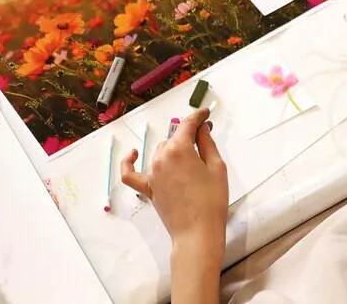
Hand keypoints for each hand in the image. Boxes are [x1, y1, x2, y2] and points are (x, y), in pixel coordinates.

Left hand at [120, 109, 228, 252]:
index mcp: (179, 149)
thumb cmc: (212, 200)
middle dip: (190, 137)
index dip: (198, 117)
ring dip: (175, 151)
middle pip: (176, 140)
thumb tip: (202, 128)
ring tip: (192, 159)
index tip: (206, 114)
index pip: (188, 125)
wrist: (197, 233)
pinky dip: (129, 163)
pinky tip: (133, 153)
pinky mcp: (148, 189)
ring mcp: (152, 173)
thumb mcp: (216, 167)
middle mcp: (161, 157)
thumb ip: (207, 143)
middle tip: (206, 140)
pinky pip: (131, 174)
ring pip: (162, 152)